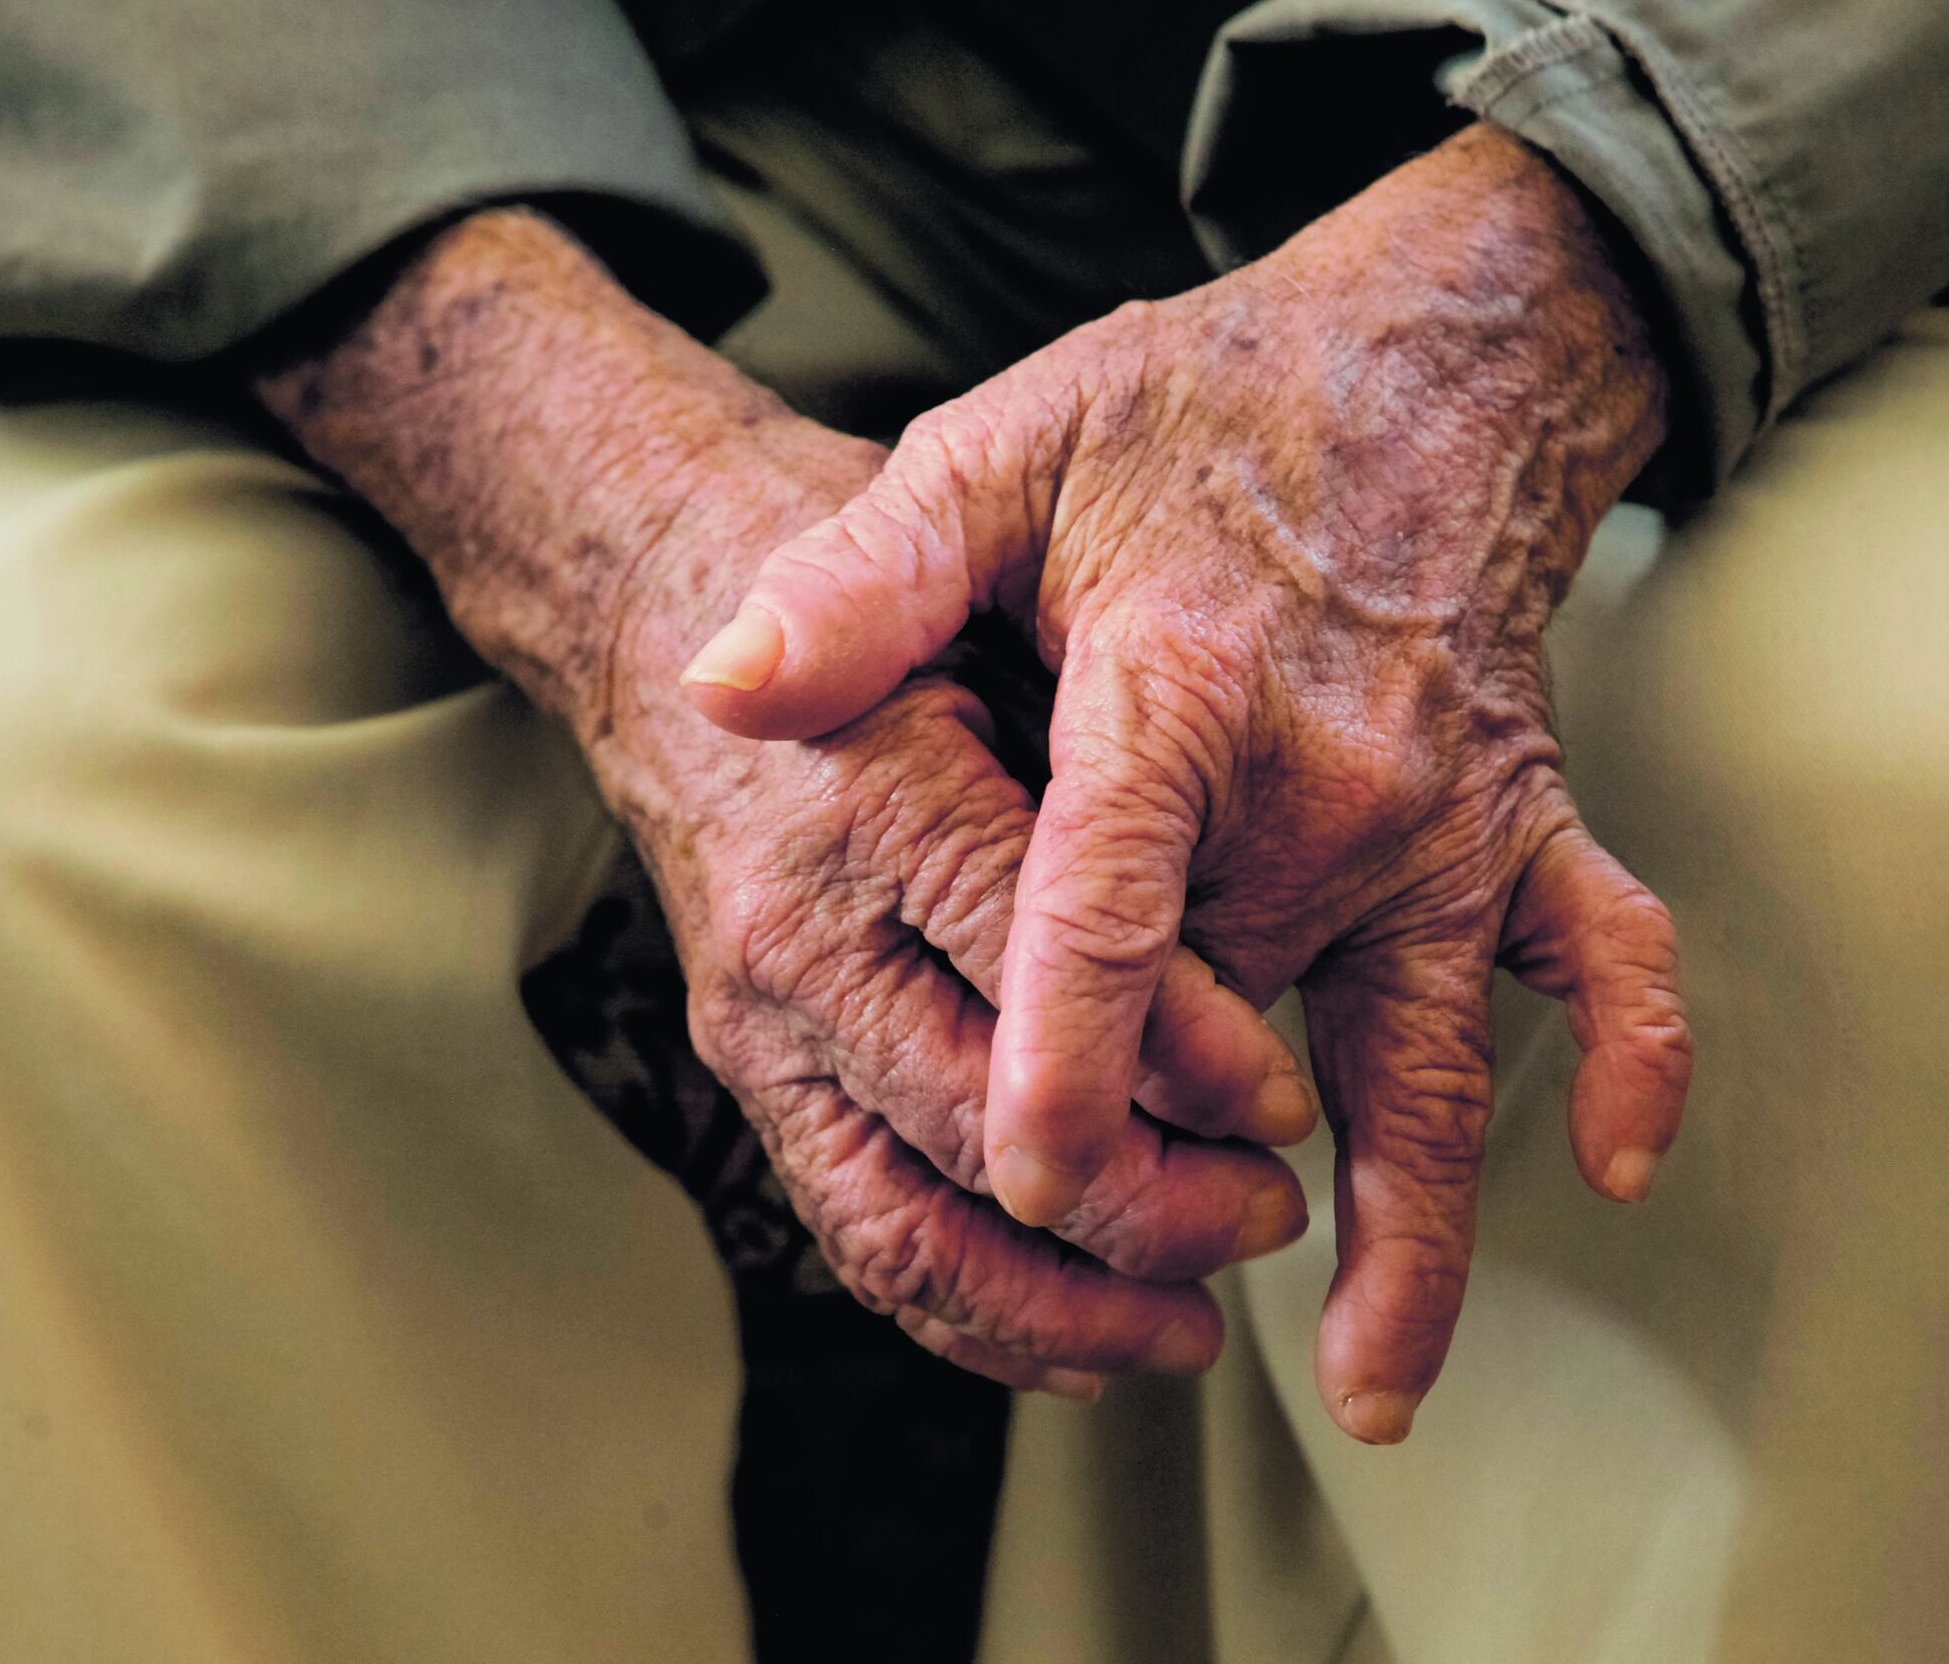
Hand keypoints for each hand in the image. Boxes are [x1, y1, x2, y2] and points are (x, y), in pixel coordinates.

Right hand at [255, 210, 1315, 1392]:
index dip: (1176, 1054)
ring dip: (1061, 1304)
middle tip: (1266, 1211)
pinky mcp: (749, 1078)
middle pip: (973, 1119)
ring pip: (903, 1223)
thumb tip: (1227, 895)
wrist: (664, 617)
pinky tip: (1083, 1347)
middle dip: (1142, 1203)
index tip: (1285, 1102)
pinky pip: (854, 1237)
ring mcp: (758, 1021)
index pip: (1033, 959)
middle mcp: (799, 927)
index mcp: (876, 797)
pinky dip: (971, 1322)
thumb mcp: (984, 600)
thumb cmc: (876, 613)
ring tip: (1191, 1320)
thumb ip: (1089, 733)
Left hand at [685, 127, 1693, 1437]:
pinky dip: (1633, 1054)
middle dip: (1183, 1171)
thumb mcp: (1001, 450)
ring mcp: (1446, 812)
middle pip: (1246, 1019)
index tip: (1029, 1179)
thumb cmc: (1187, 412)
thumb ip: (865, 579)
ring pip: (1431, 1049)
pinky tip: (1616, 1166)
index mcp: (1179, 689)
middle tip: (1127, 1312)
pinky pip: (1607, 952)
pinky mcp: (1526, 816)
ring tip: (1376, 1392)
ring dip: (1417, 1226)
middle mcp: (1330, 776)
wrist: (1425, 356)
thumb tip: (724, 685)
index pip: (1109, 894)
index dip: (1067, 1042)